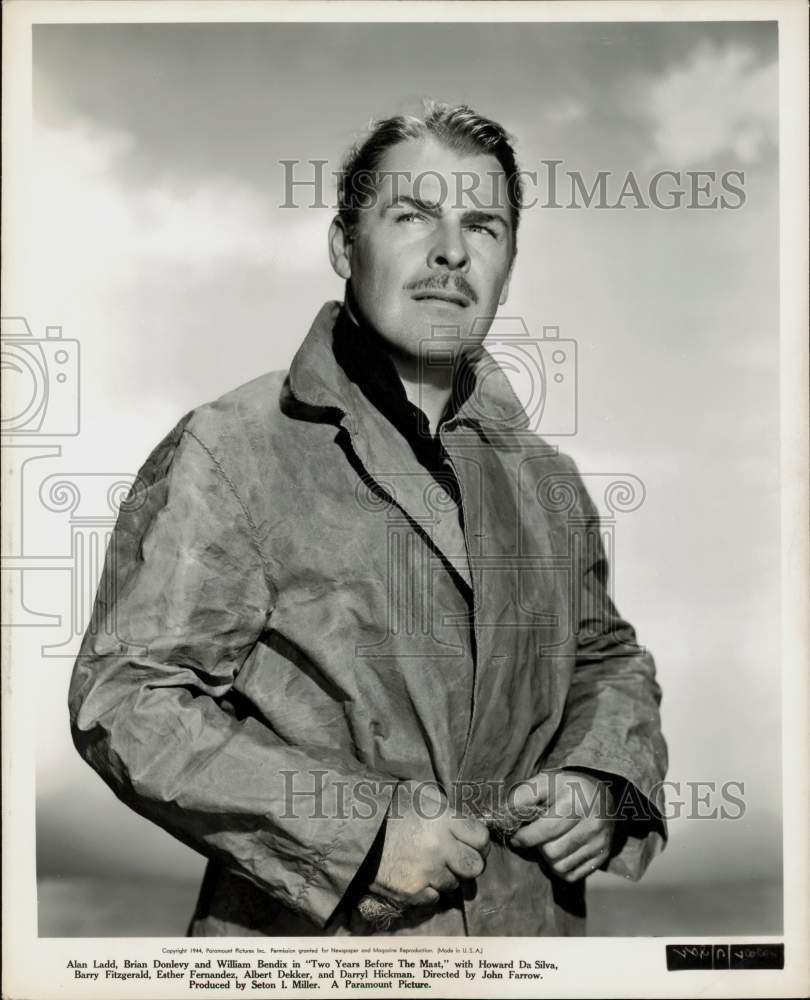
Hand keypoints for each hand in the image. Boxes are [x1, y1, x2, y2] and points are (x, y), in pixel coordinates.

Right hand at [367, 781, 489, 908]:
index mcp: (443, 820)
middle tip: (457, 859)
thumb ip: (444, 806)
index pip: (481, 838)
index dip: (479, 842)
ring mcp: (426, 872)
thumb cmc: (386, 807)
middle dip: (468, 863)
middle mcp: (439, 848)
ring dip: (445, 876)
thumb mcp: (418, 793)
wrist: (353, 831)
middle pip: (475, 867)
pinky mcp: (411, 892)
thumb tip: (462, 819)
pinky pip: (433, 898)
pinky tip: (416, 876)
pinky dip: (428, 890)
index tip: (472, 843)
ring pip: (453, 884)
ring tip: (429, 865)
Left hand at [508, 770, 614, 881]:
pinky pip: (572, 875)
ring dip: (547, 859)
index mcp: (576, 800)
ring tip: (548, 842)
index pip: (546, 830)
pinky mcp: (603, 856)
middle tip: (535, 837)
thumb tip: (506, 817)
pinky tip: (560, 851)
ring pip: (560, 866)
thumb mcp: (544, 781)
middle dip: (537, 847)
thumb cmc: (566, 788)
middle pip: (552, 852)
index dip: (524, 836)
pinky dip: (560, 868)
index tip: (515, 836)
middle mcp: (592, 822)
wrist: (603, 795)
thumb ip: (522, 796)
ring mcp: (600, 841)